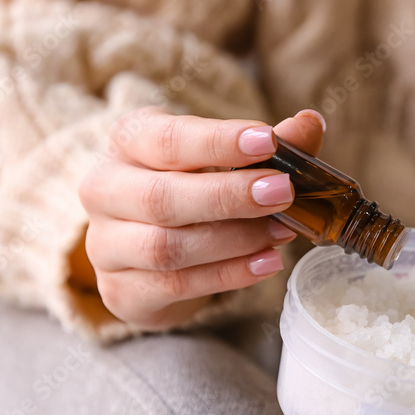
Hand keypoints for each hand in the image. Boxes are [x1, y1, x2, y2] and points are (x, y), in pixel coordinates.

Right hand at [77, 106, 325, 330]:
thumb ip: (266, 145)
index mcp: (128, 142)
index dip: (217, 141)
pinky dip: (228, 275)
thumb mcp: (222, 158)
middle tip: (283, 192)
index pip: (166, 139)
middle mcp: (105, 190)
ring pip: (167, 248)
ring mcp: (106, 246)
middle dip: (228, 196)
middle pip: (161, 198)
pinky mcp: (122, 291)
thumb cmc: (189, 189)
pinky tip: (266, 263)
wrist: (146, 251)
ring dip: (234, 240)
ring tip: (282, 232)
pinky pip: (176, 285)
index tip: (267, 141)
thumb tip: (309, 124)